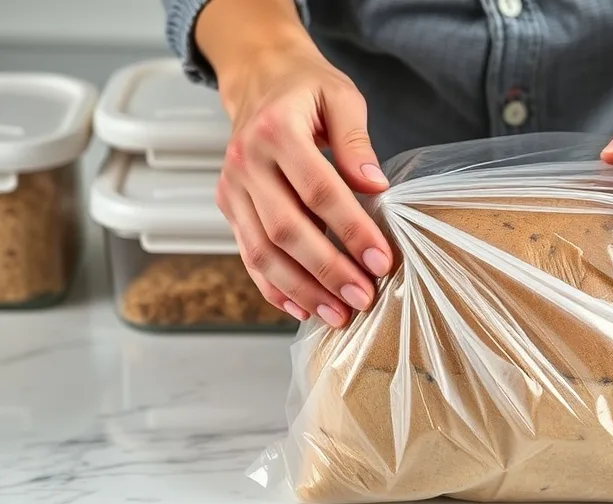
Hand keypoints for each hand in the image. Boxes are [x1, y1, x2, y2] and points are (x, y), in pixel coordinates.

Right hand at [201, 4, 392, 328]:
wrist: (258, 78)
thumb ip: (357, 142)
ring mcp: (232, 188)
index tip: (382, 260)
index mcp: (277, 131)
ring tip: (338, 314)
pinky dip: (273, 287)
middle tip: (363, 297)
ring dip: (301, 289)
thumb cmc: (305, 89)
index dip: (352, 230)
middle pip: (287, 229)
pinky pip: (248, 254)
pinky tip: (302, 308)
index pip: (319, 191)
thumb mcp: (341, 97)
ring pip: (262, 251)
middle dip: (328, 270)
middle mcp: (247, 162)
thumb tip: (376, 186)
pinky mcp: (228, 206)